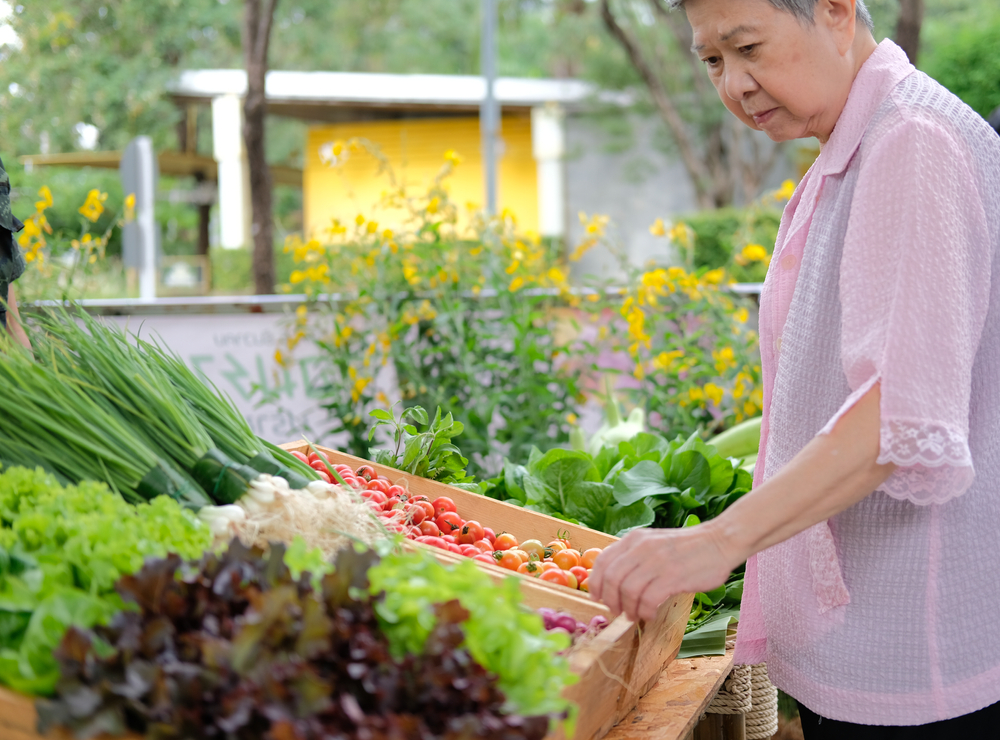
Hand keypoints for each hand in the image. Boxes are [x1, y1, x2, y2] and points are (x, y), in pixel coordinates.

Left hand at [587, 524, 738, 622]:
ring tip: (635, 615)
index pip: (603, 561)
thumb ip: (634, 557)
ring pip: (627, 590)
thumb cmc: (687, 548)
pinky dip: (645, 611)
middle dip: (610, 600)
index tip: (598, 598)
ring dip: (628, 608)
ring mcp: (657, 561)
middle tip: (617, 611)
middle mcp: (641, 547)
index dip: (596, 583)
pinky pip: (648, 599)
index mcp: (634, 539)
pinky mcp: (672, 576)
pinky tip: (650, 614)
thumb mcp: (654, 543)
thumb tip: (614, 583)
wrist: (720, 541)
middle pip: (611, 578)